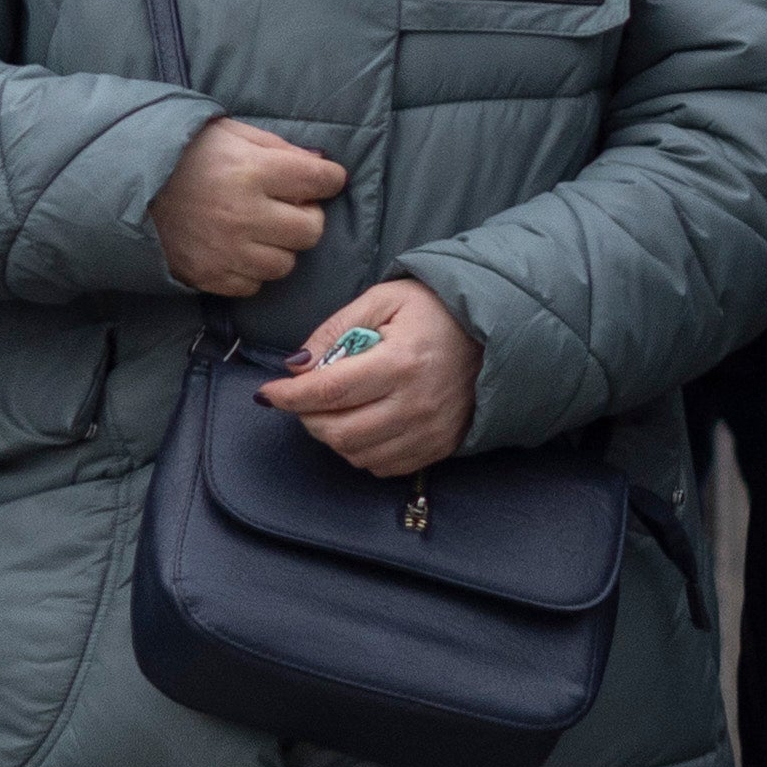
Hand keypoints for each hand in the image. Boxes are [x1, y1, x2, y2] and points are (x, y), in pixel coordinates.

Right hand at [150, 116, 349, 297]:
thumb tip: (320, 164)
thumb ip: (279, 148)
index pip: (320, 180)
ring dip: (279, 247)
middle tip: (287, 207)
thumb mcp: (230, 134)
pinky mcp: (207, 275)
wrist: (117, 183)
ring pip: (286, 264)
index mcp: (252, 171)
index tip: (322, 180)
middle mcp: (244, 214)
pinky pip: (253, 285)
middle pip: (311, 230)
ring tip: (259, 230)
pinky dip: (251, 270)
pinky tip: (237, 250)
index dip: (327, 179)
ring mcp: (225, 250)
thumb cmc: (181, 154)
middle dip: (306, 217)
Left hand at [261, 280, 479, 479]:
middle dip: (308, 418)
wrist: (497, 332)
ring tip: (338, 409)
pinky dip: (362, 451)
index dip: (289, 396)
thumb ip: (334, 330)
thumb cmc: (436, 311)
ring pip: (357, 454)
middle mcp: (417, 403)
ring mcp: (431, 430)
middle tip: (306, 399)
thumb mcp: (382, 301)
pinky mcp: (440, 445)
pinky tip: (366, 424)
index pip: (328, 392)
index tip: (269, 392)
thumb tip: (297, 366)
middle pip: (338, 432)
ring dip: (334, 435)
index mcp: (401, 362)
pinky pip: (384, 466)